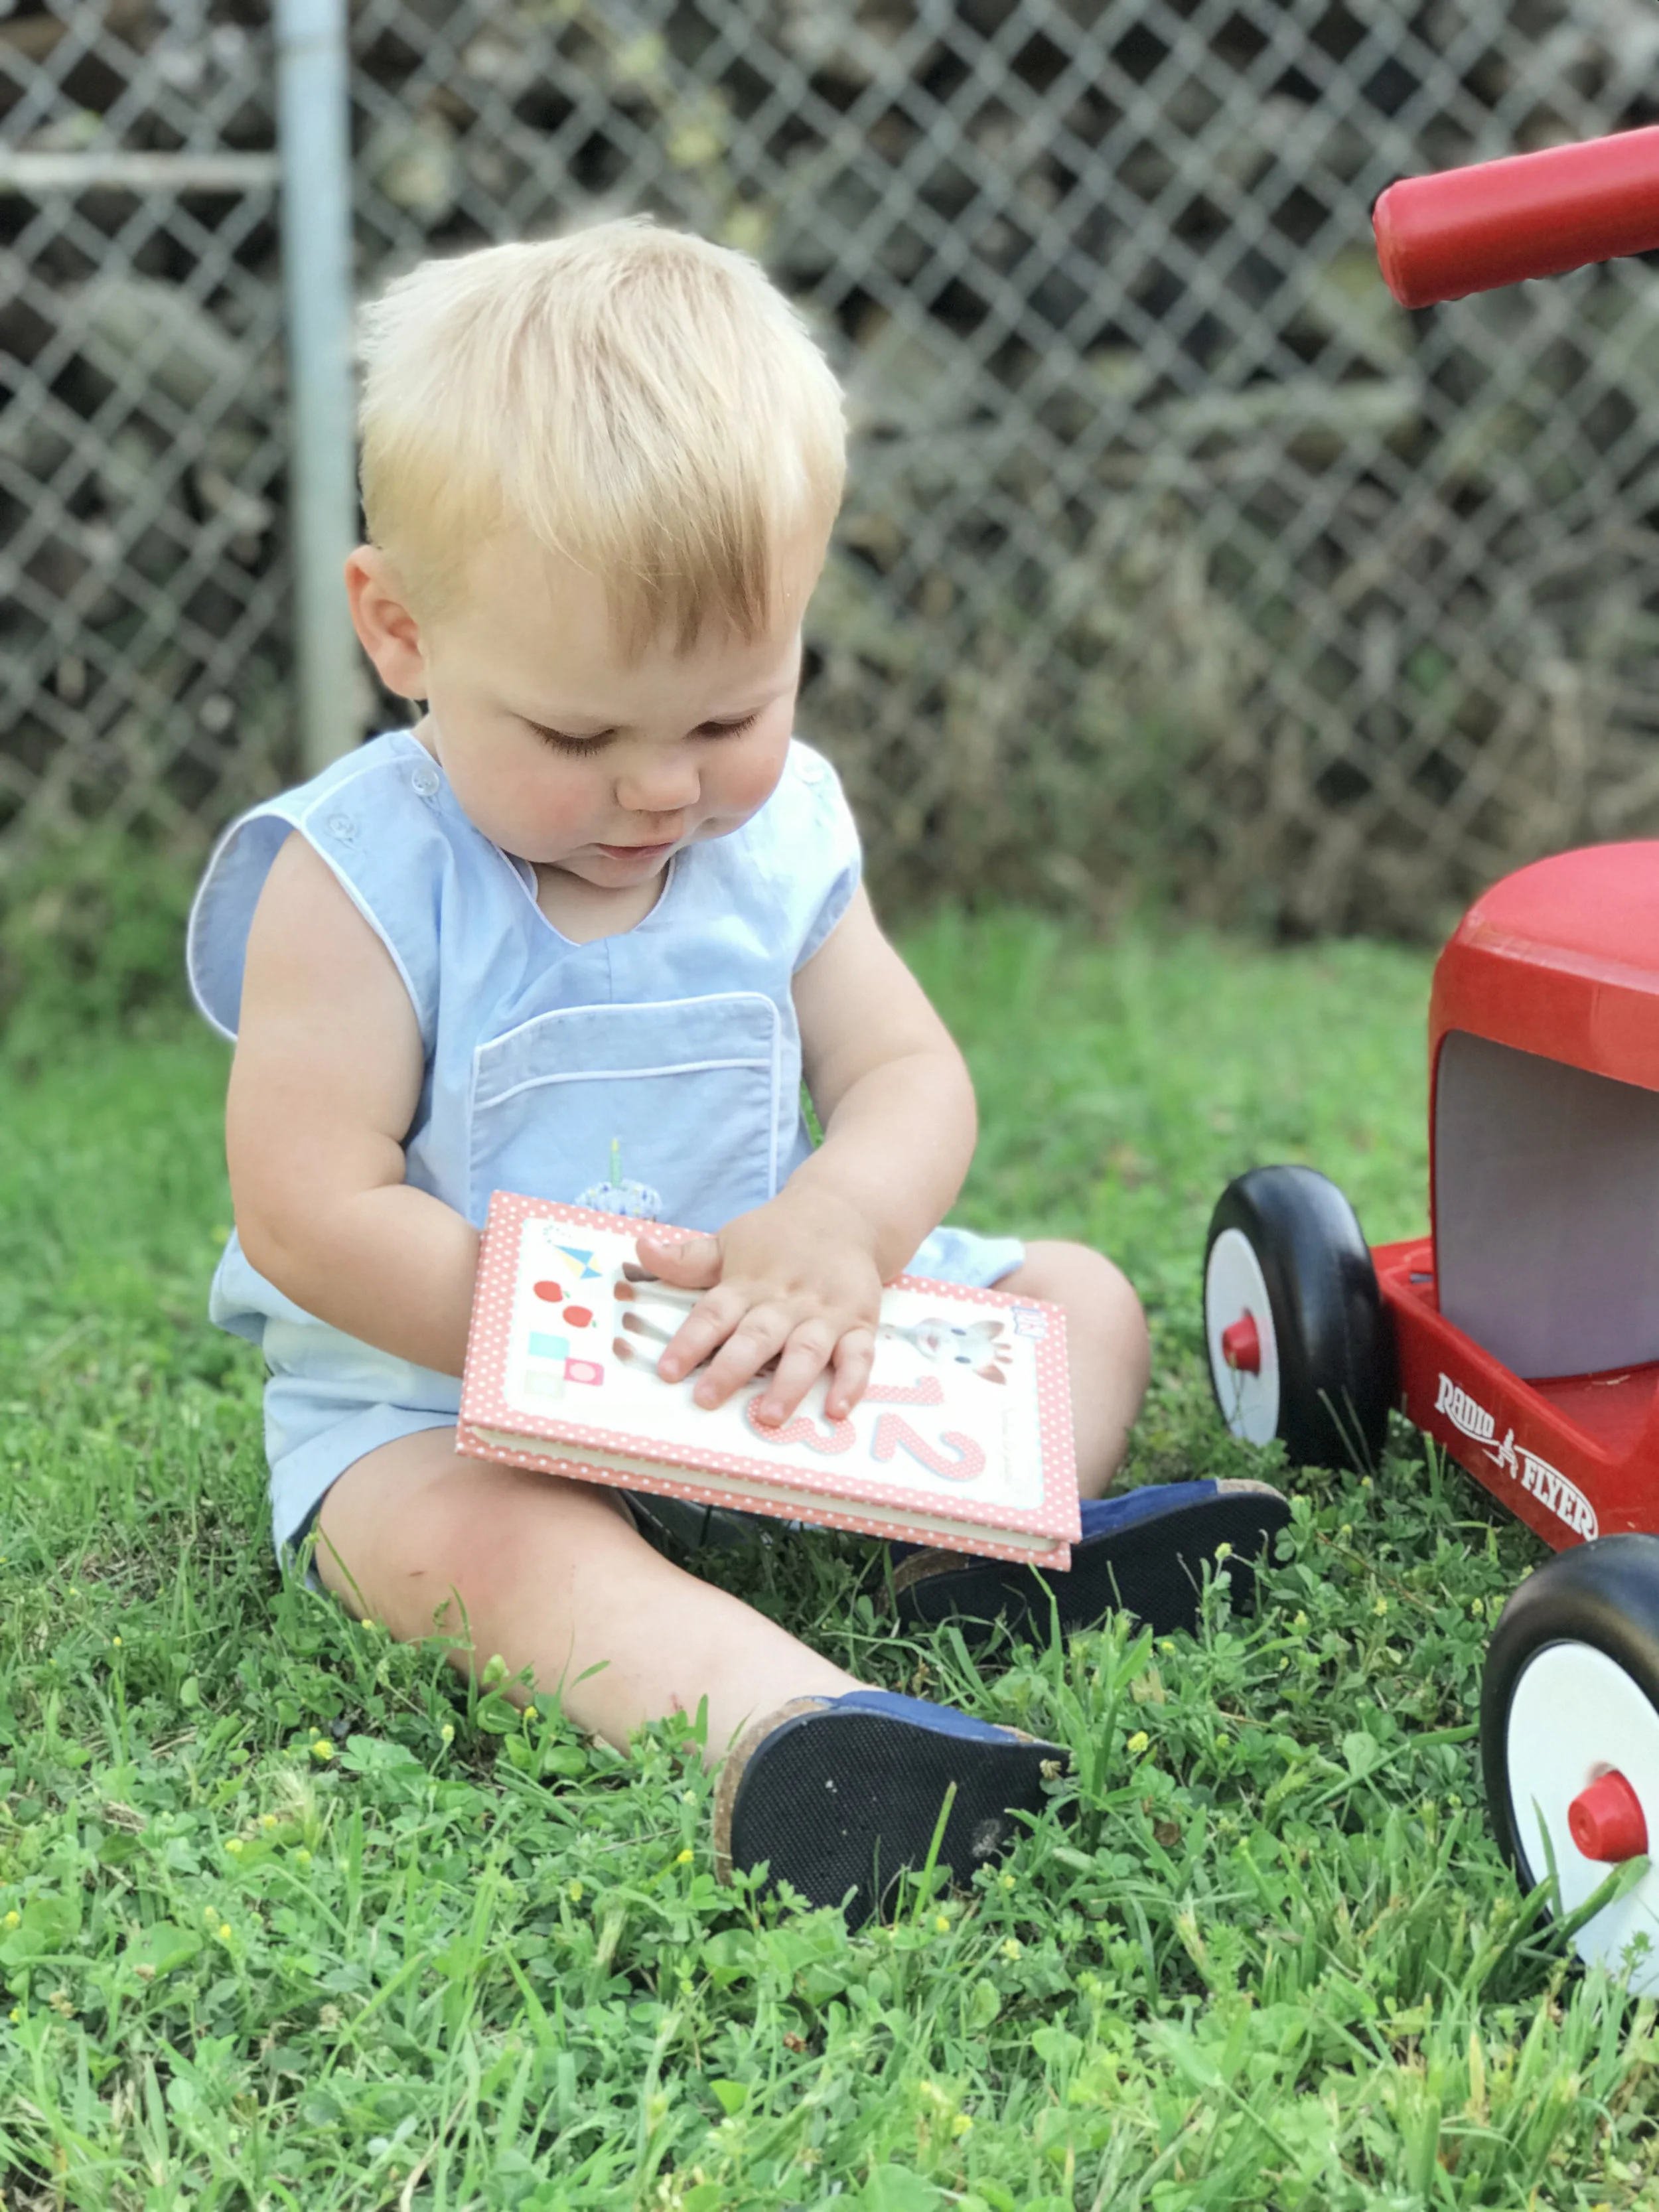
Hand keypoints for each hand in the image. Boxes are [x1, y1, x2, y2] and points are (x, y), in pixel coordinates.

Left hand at [634, 1189, 882, 1425]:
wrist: (843, 1212)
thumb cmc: (777, 1237)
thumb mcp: (730, 1241)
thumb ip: (686, 1257)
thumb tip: (640, 1247)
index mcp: (748, 1283)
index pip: (713, 1313)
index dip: (689, 1342)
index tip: (667, 1371)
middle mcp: (785, 1300)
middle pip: (757, 1336)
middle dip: (732, 1368)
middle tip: (708, 1399)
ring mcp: (824, 1313)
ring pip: (806, 1350)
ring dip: (789, 1383)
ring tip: (770, 1417)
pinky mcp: (859, 1322)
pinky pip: (859, 1355)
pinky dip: (851, 1383)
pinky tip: (837, 1410)